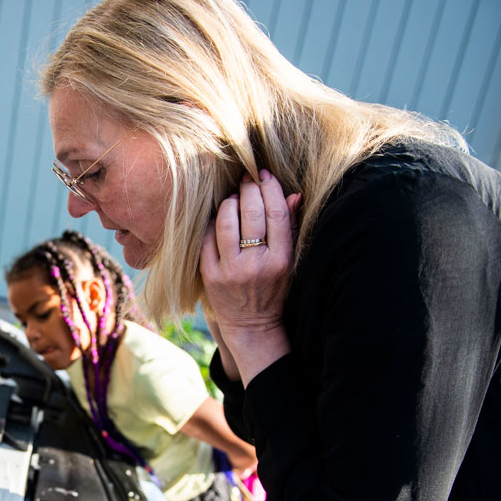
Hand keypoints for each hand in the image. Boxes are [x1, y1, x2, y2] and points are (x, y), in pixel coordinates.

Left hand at [200, 170, 299, 384]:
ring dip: (229, 202)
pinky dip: (213, 222)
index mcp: (281, 260)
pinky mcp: (210, 275)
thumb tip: (294, 194)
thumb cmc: (273, 288)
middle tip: (247, 179)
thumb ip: (290, 227)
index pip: (276, 214)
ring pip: (227, 221)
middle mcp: (256, 264)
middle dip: (249, 189)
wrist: (251, 325)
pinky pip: (207, 238)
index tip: (265, 175)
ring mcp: (230, 271)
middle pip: (251, 213)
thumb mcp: (289, 261)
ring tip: (234, 198)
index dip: (270, 188)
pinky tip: (218, 217)